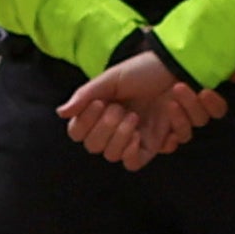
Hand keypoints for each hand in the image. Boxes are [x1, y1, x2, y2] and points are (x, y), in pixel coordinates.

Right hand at [60, 41, 220, 169]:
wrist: (173, 71)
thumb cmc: (141, 71)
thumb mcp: (111, 78)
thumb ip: (85, 95)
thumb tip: (60, 112)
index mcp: (97, 112)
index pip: (77, 133)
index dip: (84, 123)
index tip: (99, 103)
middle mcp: (111, 128)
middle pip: (94, 147)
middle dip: (105, 127)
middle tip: (119, 108)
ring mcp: (130, 137)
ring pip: (113, 156)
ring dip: (120, 136)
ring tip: (133, 116)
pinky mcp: (150, 144)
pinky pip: (135, 162)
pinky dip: (132, 153)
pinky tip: (137, 136)